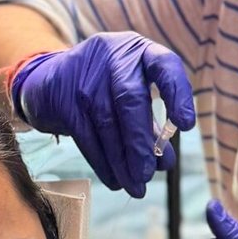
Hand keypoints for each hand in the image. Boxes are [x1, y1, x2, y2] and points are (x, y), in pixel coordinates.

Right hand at [11, 34, 195, 197]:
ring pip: (107, 123)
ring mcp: (84, 75)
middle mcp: (112, 57)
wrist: (51, 81)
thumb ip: (150, 124)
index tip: (186, 124)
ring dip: (122, 161)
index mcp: (139, 52)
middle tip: (147, 175)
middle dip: (140, 142)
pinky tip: (114, 180)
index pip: (164, 65)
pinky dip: (102, 162)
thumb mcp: (131, 94)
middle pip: (130, 99)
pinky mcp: (63, 97)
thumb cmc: (104, 89)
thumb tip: (165, 164)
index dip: (177, 94)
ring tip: (135, 186)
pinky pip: (86, 136)